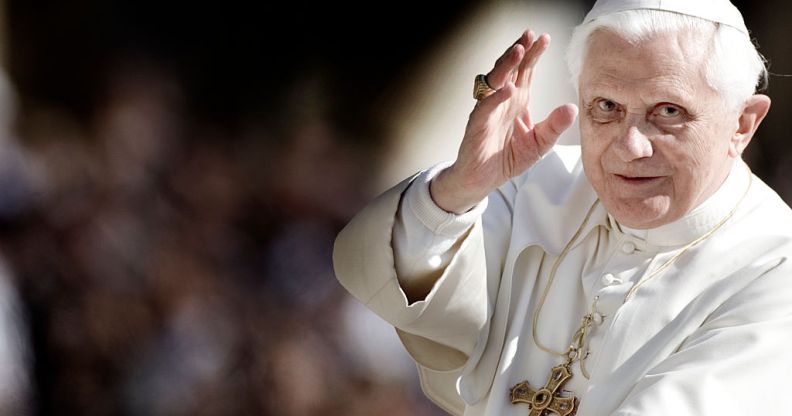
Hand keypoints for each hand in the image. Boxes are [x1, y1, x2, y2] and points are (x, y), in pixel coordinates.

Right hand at [431, 31, 577, 212]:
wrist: (483, 179)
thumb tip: (572, 108)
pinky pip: (486, 107)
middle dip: (519, 51)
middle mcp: (502, 100)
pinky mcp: (478, 124)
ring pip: (495, 81)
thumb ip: (555, 126)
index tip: (544, 38)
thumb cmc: (507, 159)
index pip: (526, 71)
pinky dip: (497, 97)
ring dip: (506, 65)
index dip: (534, 54)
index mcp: (517, 100)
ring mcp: (488, 110)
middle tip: (529, 35)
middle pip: (510, 69)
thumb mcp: (540, 143)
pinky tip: (509, 89)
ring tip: (518, 51)